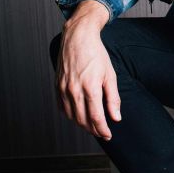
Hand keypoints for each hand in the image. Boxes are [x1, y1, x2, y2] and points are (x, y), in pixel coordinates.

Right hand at [55, 0, 119, 139]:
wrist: (78, 37)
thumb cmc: (96, 54)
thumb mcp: (110, 75)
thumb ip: (113, 98)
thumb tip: (116, 117)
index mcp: (90, 88)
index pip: (96, 118)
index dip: (103, 130)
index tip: (108, 135)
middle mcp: (74, 90)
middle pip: (83, 120)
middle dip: (94, 130)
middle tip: (102, 132)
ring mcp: (64, 89)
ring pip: (72, 116)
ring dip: (82, 124)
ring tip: (92, 125)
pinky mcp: (57, 86)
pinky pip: (62, 108)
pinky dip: (71, 115)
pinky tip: (78, 115)